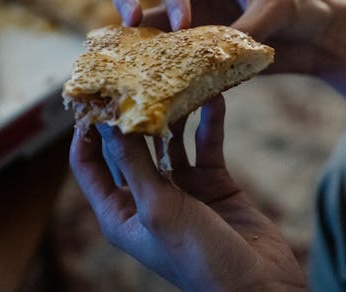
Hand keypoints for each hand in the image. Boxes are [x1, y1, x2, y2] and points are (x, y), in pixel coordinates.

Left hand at [69, 95, 306, 290]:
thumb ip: (134, 163)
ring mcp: (181, 188)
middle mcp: (146, 197)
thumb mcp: (158, 209)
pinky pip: (206, 144)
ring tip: (177, 79)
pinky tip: (214, 98)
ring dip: (174, 113)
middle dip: (133, 113)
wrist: (259, 283)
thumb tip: (108, 121)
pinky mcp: (213, 181)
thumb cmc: (199, 258)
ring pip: (170, 139)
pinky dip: (209, 122)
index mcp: (120, 212)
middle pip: (130, 146)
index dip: (86, 132)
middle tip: (137, 74)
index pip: (89, 165)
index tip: (93, 96)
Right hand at [113, 0, 339, 74]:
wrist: (313, 35)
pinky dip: (152, 63)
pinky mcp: (189, 43)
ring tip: (129, 60)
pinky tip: (150, 82)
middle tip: (131, 23)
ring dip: (133, 36)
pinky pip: (161, 50)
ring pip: (142, 16)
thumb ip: (246, 26)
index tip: (184, 25)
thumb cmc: (300, 6)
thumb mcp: (279, 8)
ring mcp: (185, 12)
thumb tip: (210, 57)